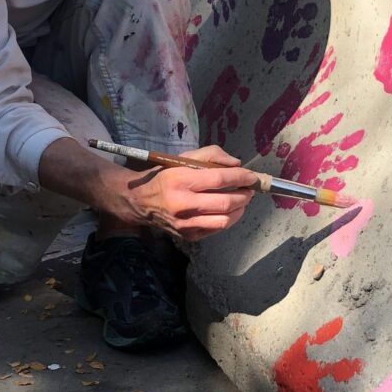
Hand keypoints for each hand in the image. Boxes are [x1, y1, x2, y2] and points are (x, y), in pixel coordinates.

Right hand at [119, 145, 257, 241]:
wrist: (139, 201)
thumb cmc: (164, 175)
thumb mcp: (183, 158)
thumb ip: (211, 155)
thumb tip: (237, 164)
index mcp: (180, 180)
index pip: (219, 179)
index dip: (240, 177)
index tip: (251, 176)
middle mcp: (182, 204)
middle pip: (225, 202)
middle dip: (244, 195)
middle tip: (250, 189)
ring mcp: (184, 223)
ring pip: (224, 220)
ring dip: (239, 209)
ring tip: (242, 200)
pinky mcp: (187, 236)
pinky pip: (216, 229)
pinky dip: (227, 219)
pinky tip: (228, 211)